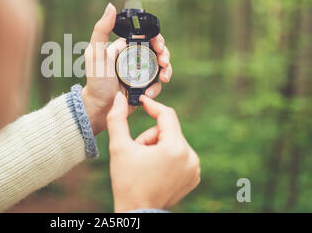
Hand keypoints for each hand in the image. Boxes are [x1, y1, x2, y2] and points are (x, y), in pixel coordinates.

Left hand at [82, 3, 171, 134]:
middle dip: (165, 55)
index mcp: (124, 48)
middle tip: (164, 62)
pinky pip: (157, 84)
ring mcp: (141, 73)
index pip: (146, 37)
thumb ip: (102, 30)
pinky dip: (157, 87)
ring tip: (164, 77)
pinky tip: (149, 92)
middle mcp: (134, 59)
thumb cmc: (95, 81)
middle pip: (157, 51)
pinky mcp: (144, 87)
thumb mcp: (96, 53)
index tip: (159, 45)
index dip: (156, 39)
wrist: (100, 108)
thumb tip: (111, 7)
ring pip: (161, 67)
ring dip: (166, 70)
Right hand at [107, 92, 199, 211]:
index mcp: (175, 148)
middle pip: (168, 130)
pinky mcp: (194, 176)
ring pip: (173, 142)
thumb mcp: (119, 147)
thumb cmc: (127, 181)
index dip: (152, 106)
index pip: (167, 115)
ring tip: (145, 164)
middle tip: (137, 152)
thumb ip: (117, 118)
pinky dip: (167, 157)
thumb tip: (119, 97)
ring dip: (157, 147)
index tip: (141, 101)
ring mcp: (194, 168)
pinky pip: (180, 155)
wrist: (137, 213)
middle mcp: (190, 157)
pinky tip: (155, 171)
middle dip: (150, 137)